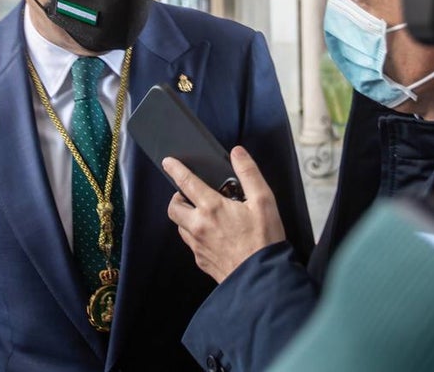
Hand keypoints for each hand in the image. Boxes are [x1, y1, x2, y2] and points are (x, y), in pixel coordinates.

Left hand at [164, 146, 285, 283]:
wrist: (262, 280)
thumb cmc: (264, 241)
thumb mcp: (264, 201)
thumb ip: (249, 173)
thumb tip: (238, 153)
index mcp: (212, 208)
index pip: (186, 183)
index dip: (175, 169)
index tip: (169, 162)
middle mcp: (199, 226)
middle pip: (173, 207)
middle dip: (177, 197)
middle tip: (189, 194)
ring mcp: (198, 246)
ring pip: (180, 227)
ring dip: (186, 217)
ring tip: (203, 214)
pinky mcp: (202, 261)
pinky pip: (191, 244)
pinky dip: (196, 235)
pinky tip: (212, 234)